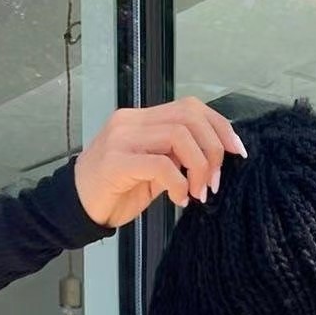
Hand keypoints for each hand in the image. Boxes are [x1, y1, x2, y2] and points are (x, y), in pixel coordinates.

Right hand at [73, 98, 247, 228]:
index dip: (220, 127)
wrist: (78, 208)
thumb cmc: (116, 190)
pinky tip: (180, 200)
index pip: (191, 107)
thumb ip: (177, 159)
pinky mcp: (116, 162)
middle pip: (189, 118)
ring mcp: (122, 139)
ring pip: (179, 136)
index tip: (237, 152)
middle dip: (213, 150)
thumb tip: (213, 161)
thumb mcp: (153, 172)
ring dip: (199, 167)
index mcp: (142, 118)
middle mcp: (132, 121)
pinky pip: (160, 164)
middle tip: (215, 183)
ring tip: (198, 193)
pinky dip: (179, 184)